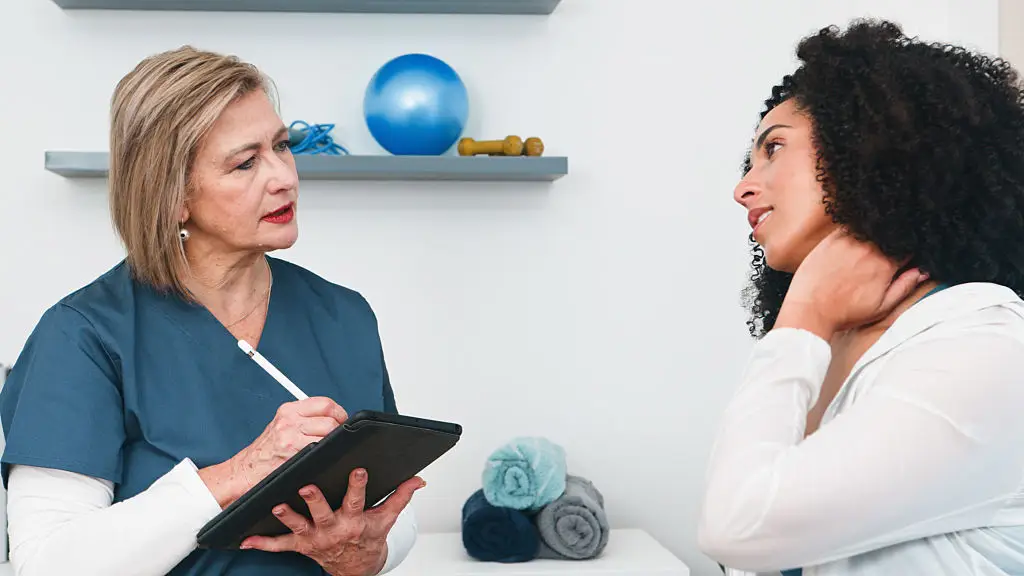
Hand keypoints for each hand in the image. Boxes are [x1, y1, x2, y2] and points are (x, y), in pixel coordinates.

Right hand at [199, 397, 348, 506]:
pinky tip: (319, 459)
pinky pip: (320, 449)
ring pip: (328, 432)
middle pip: (330, 417)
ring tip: (327, 450)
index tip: (341, 422)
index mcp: (288, 410)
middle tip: (336, 439)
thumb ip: (303, 419)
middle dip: (339, 429)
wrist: (243, 471)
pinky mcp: (291, 452)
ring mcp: (290, 436)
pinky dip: (324, 454)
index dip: (339, 413)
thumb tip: (333, 419)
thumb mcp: (282, 427)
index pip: (325, 403)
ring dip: (332, 443)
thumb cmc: (265, 452)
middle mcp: (289, 420)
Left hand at [240, 468, 425, 575]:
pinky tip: (246, 538)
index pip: (357, 499)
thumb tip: (418, 479)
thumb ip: (400, 496)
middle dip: (314, 500)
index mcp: (355, 519)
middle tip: (306, 486)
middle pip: (323, 512)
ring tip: (276, 505)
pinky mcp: (301, 545)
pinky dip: (262, 543)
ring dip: (287, 516)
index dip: (358, 484)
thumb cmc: (368, 537)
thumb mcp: (386, 517)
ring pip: (299, 526)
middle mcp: (334, 529)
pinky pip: (280, 545)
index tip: (358, 469)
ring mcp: (315, 538)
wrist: (356, 567)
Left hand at [776, 228, 928, 339]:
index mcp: (885, 265)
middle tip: (892, 246)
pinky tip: (862, 230)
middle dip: (898, 237)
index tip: (907, 253)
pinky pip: (853, 223)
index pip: (909, 247)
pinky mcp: (832, 237)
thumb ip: (904, 287)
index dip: (910, 249)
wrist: (809, 309)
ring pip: (874, 226)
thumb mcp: (881, 307)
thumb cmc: (844, 312)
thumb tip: (922, 270)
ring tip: (876, 241)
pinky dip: (860, 224)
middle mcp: (869, 249)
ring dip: (881, 228)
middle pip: (893, 234)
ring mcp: (850, 240)